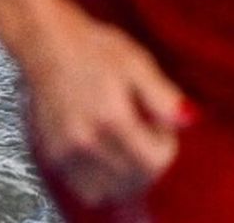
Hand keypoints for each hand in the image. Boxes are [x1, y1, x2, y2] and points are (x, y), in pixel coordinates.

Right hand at [21, 3, 193, 207]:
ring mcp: (65, 150)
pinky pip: (85, 189)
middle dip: (148, 161)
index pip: (154, 163)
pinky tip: (103, 155)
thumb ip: (163, 95)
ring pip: (110, 190)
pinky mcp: (51, 155)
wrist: (44, 41)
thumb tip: (189, 121)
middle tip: (141, 130)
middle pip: (134, 180)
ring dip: (126, 177)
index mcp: (111, 118)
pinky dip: (100, 182)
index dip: (166, 147)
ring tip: (122, 144)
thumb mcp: (136, 62)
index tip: (159, 125)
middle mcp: (86, 140)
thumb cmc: (93, 47)